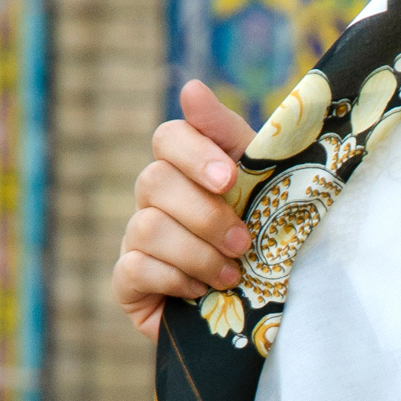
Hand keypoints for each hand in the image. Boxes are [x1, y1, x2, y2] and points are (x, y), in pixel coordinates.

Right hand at [113, 80, 256, 340]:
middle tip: (243, 241)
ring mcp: (137, 240)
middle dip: (205, 214)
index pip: (169, 137)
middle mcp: (155, 198)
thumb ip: (231, 136)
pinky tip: (201, 292)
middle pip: (154, 181)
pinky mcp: (128, 283)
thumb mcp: (265, 185)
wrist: (272, 311)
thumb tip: (191, 88)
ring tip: (232, 275)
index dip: (194, 153)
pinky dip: (174, 279)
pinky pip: (134, 267)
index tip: (228, 177)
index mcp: (189, 168)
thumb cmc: (270, 240)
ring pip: (147, 227)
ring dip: (196, 252)